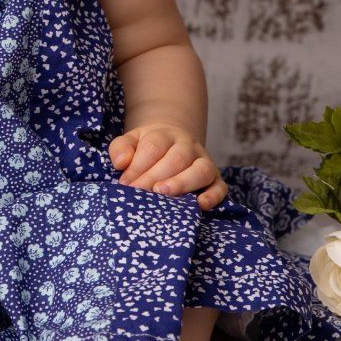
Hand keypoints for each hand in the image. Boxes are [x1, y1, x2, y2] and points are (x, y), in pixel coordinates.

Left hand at [108, 121, 226, 209]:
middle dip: (156, 176)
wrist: (172, 142)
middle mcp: (188, 146)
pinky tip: (200, 205)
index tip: (125, 183)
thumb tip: (121, 163)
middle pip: (177, 158)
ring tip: (162, 193)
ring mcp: (204, 162)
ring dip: (182, 182)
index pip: (154, 146)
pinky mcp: (215, 179)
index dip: (138, 165)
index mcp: (165, 135)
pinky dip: (213, 196)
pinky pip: (220, 187)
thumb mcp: (130, 141)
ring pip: (201, 170)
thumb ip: (121, 148)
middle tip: (139, 191)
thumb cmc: (146, 148)